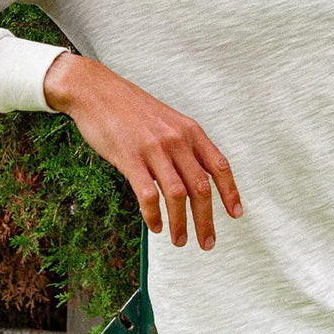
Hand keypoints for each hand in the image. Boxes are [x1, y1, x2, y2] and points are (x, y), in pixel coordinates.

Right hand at [43, 52, 241, 248]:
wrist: (97, 91)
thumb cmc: (131, 109)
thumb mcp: (167, 121)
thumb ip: (183, 146)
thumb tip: (196, 178)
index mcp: (190, 131)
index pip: (219, 165)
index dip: (230, 192)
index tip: (236, 214)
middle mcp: (176, 140)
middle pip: (201, 187)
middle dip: (207, 220)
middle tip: (207, 243)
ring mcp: (153, 149)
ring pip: (177, 195)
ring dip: (181, 224)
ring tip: (180, 241)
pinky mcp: (130, 158)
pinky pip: (148, 195)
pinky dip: (153, 215)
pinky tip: (154, 226)